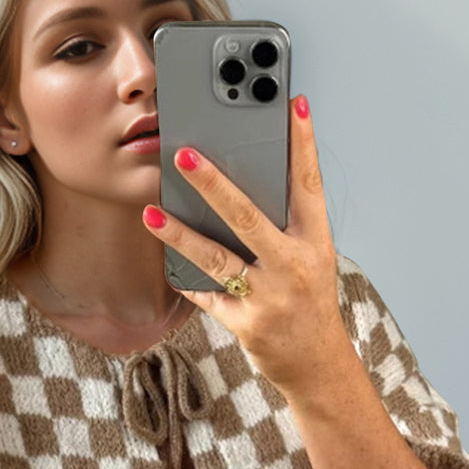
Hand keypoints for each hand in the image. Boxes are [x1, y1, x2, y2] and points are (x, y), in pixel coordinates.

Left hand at [142, 95, 353, 405]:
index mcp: (314, 242)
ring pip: (217, 258)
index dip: (301, 143)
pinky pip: (207, 295)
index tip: (290, 104)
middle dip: (214, 184)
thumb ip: (284, 226)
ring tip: (152, 214)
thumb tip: (239, 185)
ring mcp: (269, 297)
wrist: (316, 364)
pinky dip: (186, 278)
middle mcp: (293, 266)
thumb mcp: (310, 259)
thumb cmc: (308, 302)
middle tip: (184, 154)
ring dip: (181, 234)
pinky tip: (166, 260)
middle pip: (248, 217)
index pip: (308, 184)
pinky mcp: (246, 324)